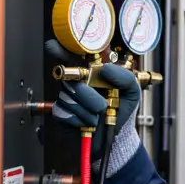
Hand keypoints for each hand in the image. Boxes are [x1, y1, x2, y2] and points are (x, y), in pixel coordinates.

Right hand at [44, 39, 142, 173]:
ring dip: (89, 111)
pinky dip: (81, 120)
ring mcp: (67, 97)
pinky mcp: (61, 113)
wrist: (115, 136)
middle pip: (71, 79)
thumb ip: (125, 77)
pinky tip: (88, 123)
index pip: (72, 57)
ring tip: (98, 117)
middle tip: (102, 106)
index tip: (53, 46)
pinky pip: (65, 112)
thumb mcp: (131, 92)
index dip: (60, 50)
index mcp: (92, 74)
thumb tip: (106, 68)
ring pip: (70, 97)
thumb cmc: (121, 111)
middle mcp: (77, 83)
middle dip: (88, 95)